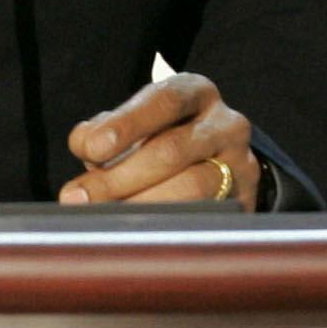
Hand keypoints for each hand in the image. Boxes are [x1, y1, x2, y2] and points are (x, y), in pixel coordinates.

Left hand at [59, 73, 258, 209]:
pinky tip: (139, 235)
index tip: (91, 150)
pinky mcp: (247, 202)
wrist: (220, 164)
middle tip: (79, 197)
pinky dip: (169, 227)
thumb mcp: (135, 124)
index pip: (163, 101)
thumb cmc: (162, 137)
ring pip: (193, 188)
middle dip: (119, 177)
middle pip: (172, 150)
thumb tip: (83, 145)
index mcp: (195, 92)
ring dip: (141, 205)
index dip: (126, 124)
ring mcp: (242, 164)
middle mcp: (225, 123)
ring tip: (104, 219)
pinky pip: (207, 219)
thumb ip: (103, 131)